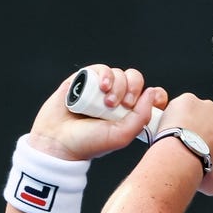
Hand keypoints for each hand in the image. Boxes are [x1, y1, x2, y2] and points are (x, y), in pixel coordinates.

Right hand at [28, 65, 168, 160]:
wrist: (57, 141)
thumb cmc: (89, 143)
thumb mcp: (122, 135)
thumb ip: (142, 116)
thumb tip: (152, 92)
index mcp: (129, 114)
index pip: (149, 96)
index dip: (155, 95)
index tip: (154, 101)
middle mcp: (116, 100)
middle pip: (135, 80)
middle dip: (133, 88)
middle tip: (125, 104)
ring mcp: (100, 90)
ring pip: (119, 73)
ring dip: (118, 85)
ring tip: (107, 102)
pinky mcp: (84, 80)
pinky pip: (102, 69)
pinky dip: (105, 75)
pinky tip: (101, 87)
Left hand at [157, 94, 212, 195]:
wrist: (182, 157)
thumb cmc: (200, 168)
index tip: (211, 149)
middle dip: (206, 129)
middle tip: (194, 144)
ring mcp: (205, 105)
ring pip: (198, 111)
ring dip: (191, 121)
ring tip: (180, 138)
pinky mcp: (187, 99)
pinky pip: (182, 105)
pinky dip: (176, 114)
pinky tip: (172, 127)